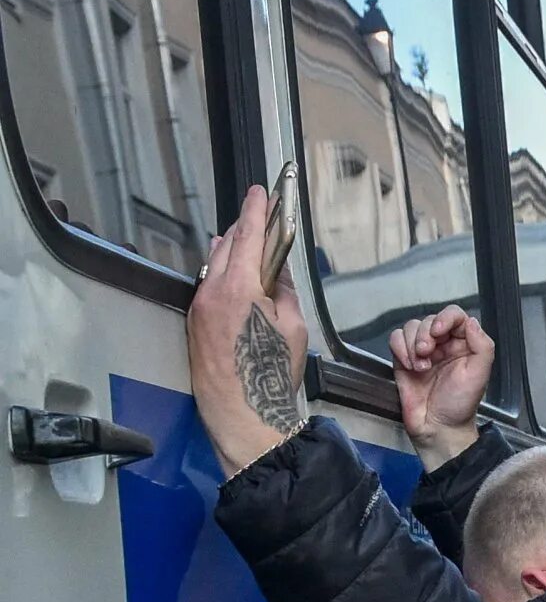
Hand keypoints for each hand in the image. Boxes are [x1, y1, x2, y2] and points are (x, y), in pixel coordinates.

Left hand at [186, 184, 309, 477]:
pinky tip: (233, 276)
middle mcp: (212, 289)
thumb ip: (284, 293)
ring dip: (231, 248)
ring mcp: (199, 305)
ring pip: (214, 264)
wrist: (242, 410)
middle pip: (227, 244)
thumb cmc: (274, 372)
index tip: (261, 190)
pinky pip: (208, 284)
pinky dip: (222, 271)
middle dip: (244, 226)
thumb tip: (276, 276)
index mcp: (240, 286)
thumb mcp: (294, 327)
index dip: (257, 209)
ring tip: (245, 241)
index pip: (248, 235)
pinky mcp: (194, 321)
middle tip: (259, 214)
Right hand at [389, 305, 494, 466]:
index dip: (445, 318)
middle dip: (425, 334)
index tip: (439, 332)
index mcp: (464, 344)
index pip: (454, 316)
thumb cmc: (460, 403)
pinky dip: (400, 348)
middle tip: (427, 354)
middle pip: (429, 319)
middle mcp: (443, 344)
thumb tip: (471, 321)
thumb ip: (482, 346)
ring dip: (412, 344)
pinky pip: (396, 339)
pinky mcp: (403, 359)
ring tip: (421, 367)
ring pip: (411, 327)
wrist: (437, 426)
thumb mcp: (479, 374)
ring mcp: (422, 351)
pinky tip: (409, 366)